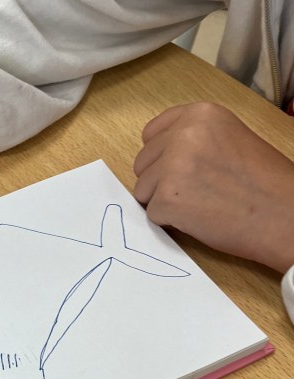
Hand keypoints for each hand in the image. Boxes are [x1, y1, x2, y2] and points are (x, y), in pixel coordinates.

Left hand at [133, 102, 293, 272]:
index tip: (180, 169)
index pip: (151, 133)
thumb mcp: (229, 137)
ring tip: (200, 203)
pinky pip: (151, 214)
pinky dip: (170, 221)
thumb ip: (193, 138)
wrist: (281, 213)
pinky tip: (199, 217)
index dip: (160, 157)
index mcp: (200, 114)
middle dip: (159, 181)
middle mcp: (183, 134)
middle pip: (142, 164)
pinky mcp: (167, 198)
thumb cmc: (261, 182)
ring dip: (163, 202)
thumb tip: (158, 156)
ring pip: (143, 190)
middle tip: (195, 191)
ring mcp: (172, 166)